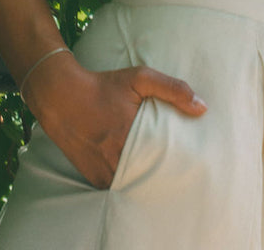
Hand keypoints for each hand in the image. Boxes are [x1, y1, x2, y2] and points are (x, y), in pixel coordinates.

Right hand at [23, 51, 206, 188]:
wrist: (61, 97)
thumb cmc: (104, 86)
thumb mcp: (139, 78)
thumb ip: (172, 89)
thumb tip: (202, 107)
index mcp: (130, 135)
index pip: (165, 159)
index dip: (177, 160)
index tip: (188, 156)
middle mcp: (117, 159)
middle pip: (150, 174)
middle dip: (163, 170)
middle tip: (175, 162)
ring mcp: (104, 172)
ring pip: (134, 182)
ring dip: (145, 175)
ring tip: (156, 164)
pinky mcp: (94, 179)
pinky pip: (118, 184)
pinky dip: (127, 178)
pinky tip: (134, 165)